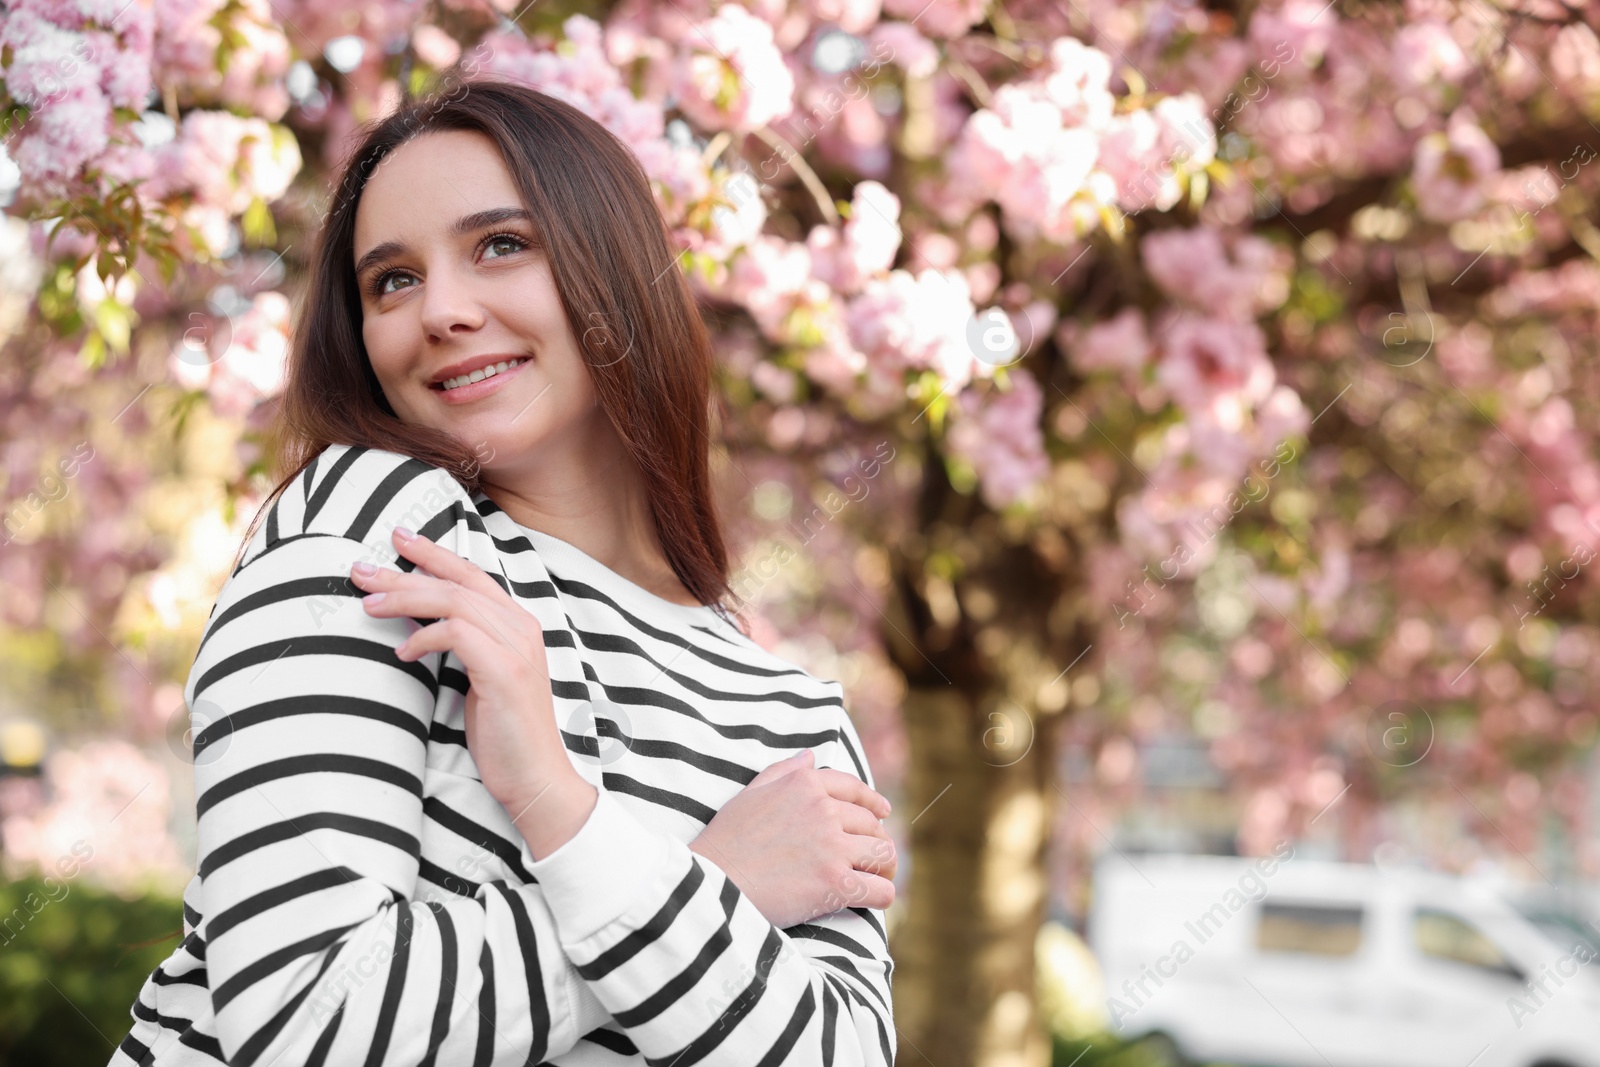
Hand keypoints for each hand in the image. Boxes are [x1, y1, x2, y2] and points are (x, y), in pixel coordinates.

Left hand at [350, 527, 576, 822]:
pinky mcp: (505, 672)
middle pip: (458, 582)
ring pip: (454, 602)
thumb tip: (416, 624)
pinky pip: (457, 635)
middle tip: (362, 568)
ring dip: (405, 599)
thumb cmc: (503, 733)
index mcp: (518, 624)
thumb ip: (462, 646)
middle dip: (407, 570)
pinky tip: (403, 651)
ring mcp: (517, 648)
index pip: (472, 575)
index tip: (398, 540)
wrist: (535, 778)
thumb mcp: (480, 680)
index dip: (434, 554)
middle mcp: (522, 627)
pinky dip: (424, 637)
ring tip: (368, 605)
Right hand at [689, 749, 896, 928]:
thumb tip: (810, 755)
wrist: (710, 882)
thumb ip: (783, 772)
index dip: (872, 802)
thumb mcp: (750, 794)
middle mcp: (824, 810)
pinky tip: (873, 899)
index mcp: (805, 785)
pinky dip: (881, 895)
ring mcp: (832, 846)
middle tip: (873, 859)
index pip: (853, 788)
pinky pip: (880, 889)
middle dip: (875, 841)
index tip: (883, 813)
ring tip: (877, 879)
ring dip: (883, 868)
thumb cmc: (725, 841)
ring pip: (883, 853)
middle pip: (872, 824)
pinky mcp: (835, 882)